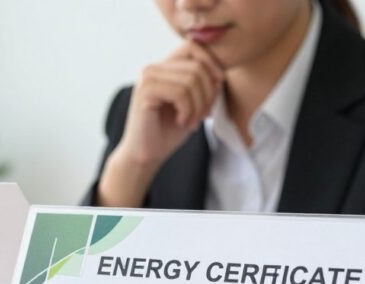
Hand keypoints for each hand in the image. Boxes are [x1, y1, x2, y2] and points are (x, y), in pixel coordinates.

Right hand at [98, 40, 223, 206]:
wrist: (146, 155)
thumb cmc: (168, 131)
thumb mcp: (194, 105)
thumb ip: (205, 87)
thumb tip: (219, 76)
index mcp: (164, 68)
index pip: (193, 47)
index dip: (211, 63)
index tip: (217, 86)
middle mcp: (153, 68)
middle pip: (196, 66)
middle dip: (207, 94)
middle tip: (203, 116)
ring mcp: (147, 78)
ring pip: (191, 80)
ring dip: (198, 106)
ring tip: (192, 122)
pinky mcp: (145, 92)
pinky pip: (180, 93)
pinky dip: (187, 111)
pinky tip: (181, 122)